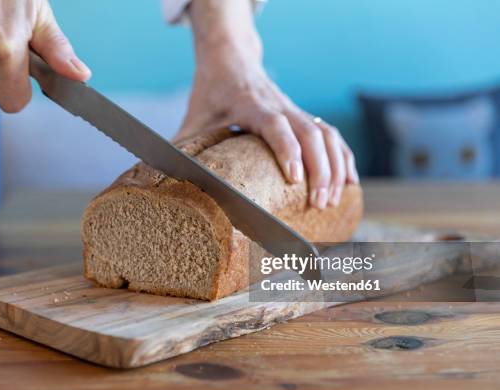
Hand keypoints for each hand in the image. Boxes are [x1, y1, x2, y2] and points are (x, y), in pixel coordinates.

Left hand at [180, 0, 358, 208]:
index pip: (276, 125)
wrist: (232, 58)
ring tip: (332, 200)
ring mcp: (295, 110)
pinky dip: (345, 158)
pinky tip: (349, 182)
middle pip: (310, 134)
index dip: (287, 150)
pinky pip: (332, 136)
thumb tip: (166, 178)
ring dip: (335, 167)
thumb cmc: (212, 90)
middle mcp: (279, 106)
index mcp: (251, 104)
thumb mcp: (195, 115)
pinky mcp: (304, 116)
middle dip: (319, 170)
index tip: (295, 178)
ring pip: (326, 136)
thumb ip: (184, 145)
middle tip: (317, 204)